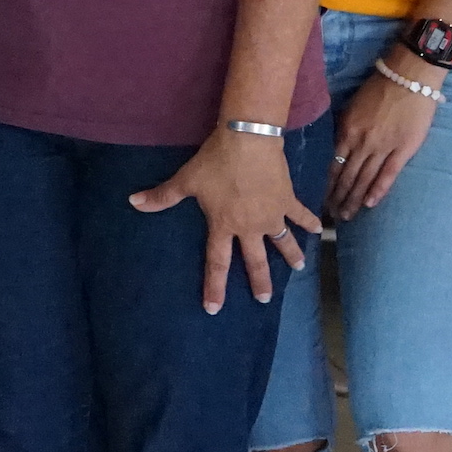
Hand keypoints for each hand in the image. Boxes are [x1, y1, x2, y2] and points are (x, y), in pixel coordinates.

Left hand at [131, 129, 320, 310]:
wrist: (248, 141)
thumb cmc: (215, 162)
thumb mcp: (186, 180)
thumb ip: (162, 196)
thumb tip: (133, 202)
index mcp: (224, 226)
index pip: (217, 263)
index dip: (214, 287)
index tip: (214, 309)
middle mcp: (249, 227)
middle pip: (255, 261)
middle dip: (260, 282)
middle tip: (264, 299)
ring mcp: (272, 216)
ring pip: (283, 242)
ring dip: (290, 255)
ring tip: (298, 268)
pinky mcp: (287, 200)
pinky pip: (300, 215)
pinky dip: (309, 222)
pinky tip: (319, 229)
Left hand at [325, 58, 440, 217]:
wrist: (407, 78)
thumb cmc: (379, 89)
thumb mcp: (351, 108)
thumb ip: (345, 129)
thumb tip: (338, 148)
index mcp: (347, 130)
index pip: (333, 163)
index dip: (327, 183)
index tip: (321, 199)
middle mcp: (362, 142)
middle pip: (347, 175)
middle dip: (338, 197)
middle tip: (331, 216)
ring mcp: (383, 147)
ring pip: (364, 178)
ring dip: (354, 198)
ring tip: (347, 215)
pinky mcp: (403, 150)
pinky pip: (388, 174)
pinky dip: (378, 190)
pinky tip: (369, 204)